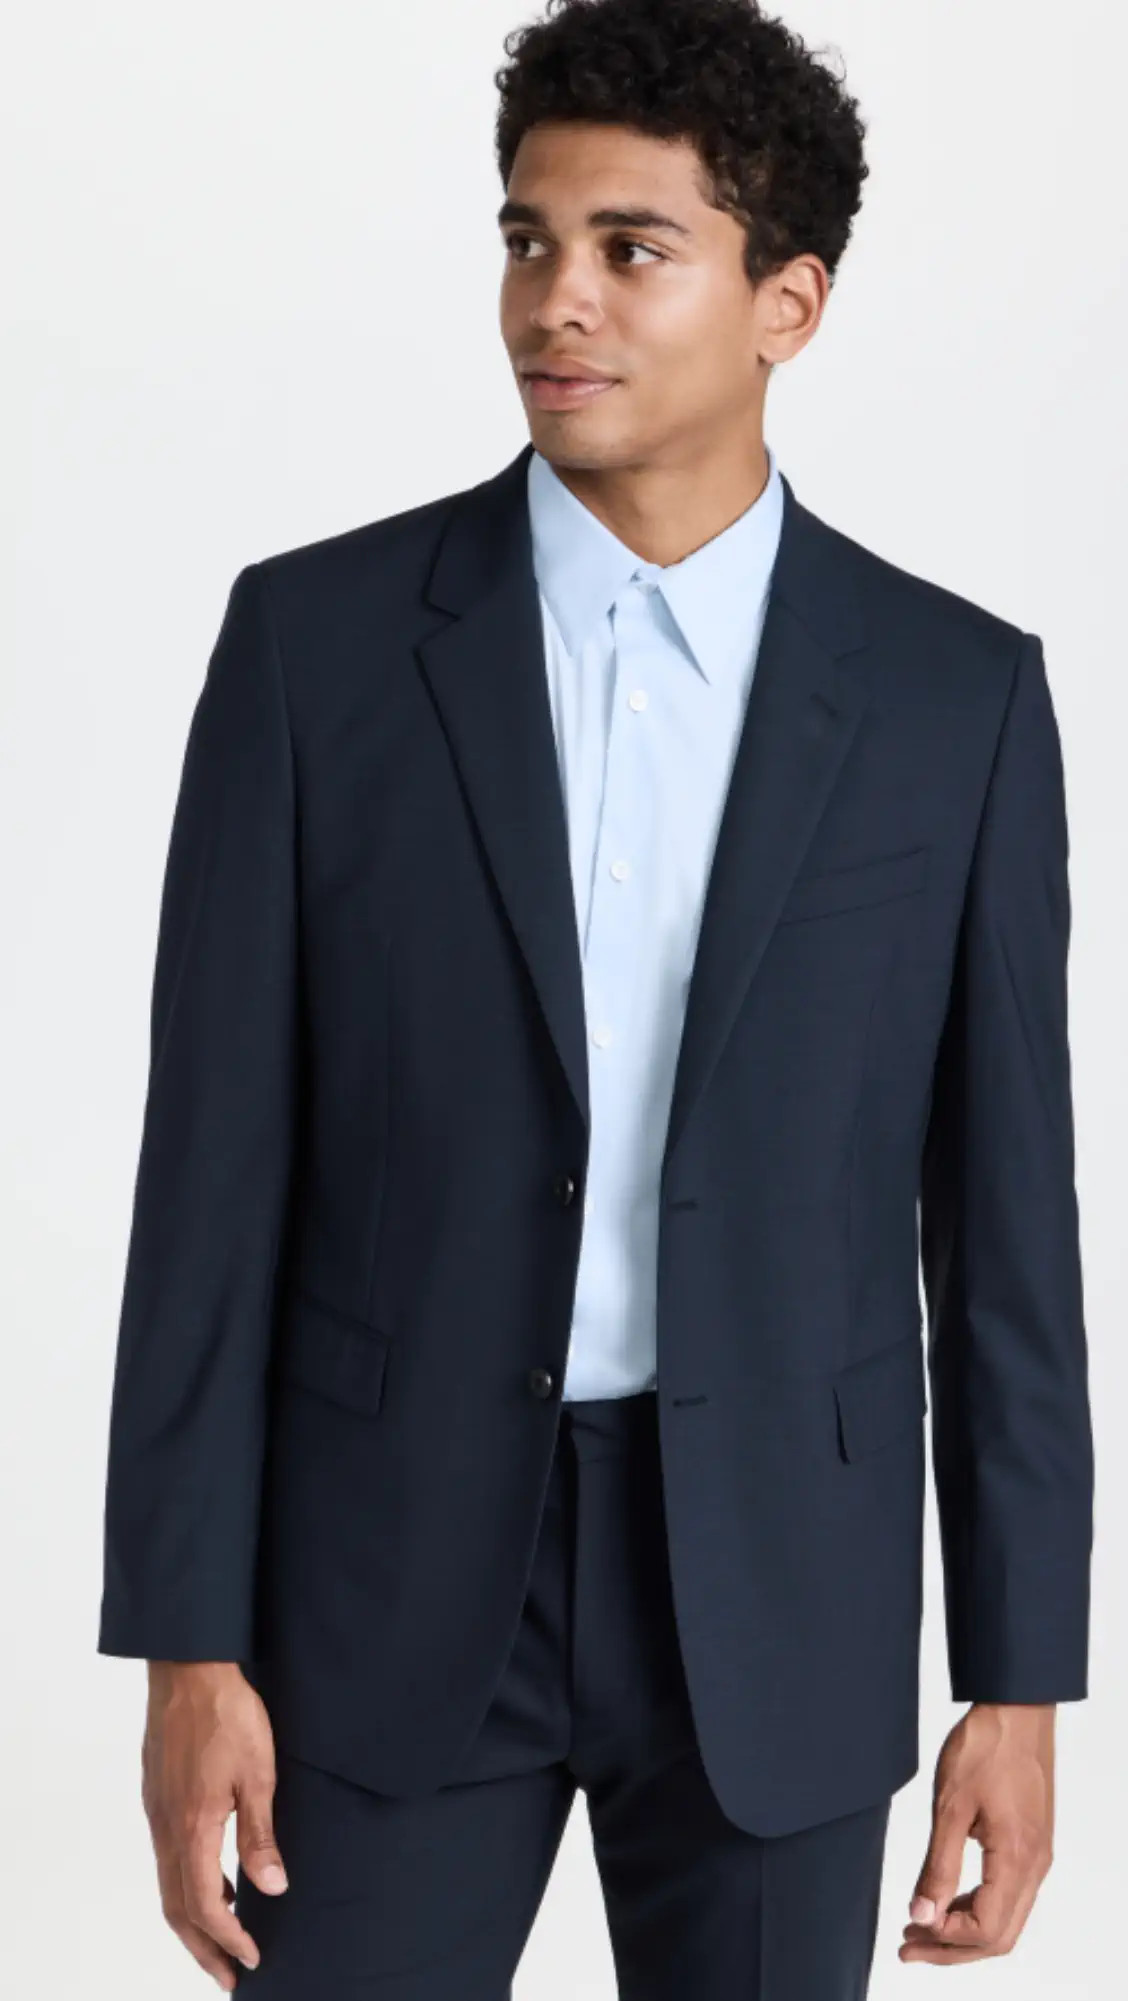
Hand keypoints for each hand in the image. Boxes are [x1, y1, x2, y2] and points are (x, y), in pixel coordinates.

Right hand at [142, 1660, 287, 1990]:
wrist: (188, 1669)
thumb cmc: (227, 1714)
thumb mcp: (258, 1773)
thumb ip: (260, 1834)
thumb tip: (271, 1887)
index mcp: (192, 1828)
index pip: (205, 1905)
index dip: (228, 1939)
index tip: (252, 1960)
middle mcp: (166, 1828)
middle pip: (177, 1909)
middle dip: (204, 1949)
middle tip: (231, 1976)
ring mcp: (158, 1813)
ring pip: (168, 1886)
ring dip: (194, 1921)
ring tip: (225, 1939)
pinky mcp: (158, 1798)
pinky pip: (168, 1859)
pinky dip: (188, 1886)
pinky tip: (217, 1881)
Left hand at [901, 1702, 1054, 1966]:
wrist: (1017, 1707)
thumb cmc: (985, 1746)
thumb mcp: (951, 1806)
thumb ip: (937, 1865)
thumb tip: (922, 1914)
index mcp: (1017, 1858)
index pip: (986, 1929)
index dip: (946, 1940)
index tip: (910, 1929)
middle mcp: (1035, 1865)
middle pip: (999, 1935)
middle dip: (952, 1947)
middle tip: (907, 1945)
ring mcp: (1037, 1855)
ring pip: (1006, 1918)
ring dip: (963, 1929)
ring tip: (919, 1923)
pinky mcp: (1032, 1842)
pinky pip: (1009, 1893)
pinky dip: (977, 1906)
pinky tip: (947, 1898)